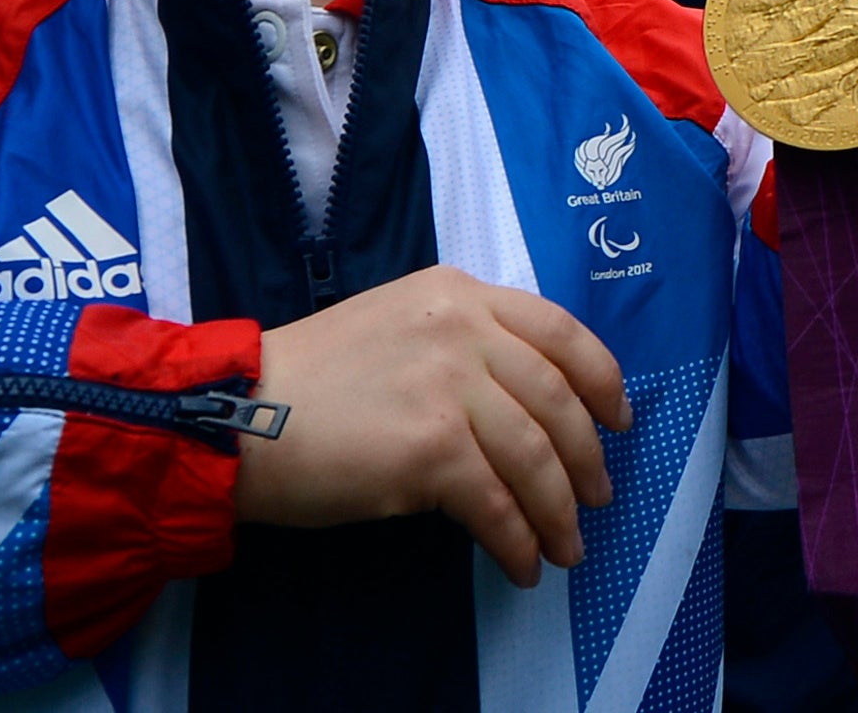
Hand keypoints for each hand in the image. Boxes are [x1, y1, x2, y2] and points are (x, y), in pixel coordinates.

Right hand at [235, 264, 629, 585]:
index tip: (618, 419)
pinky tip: (521, 564)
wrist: (239, 414)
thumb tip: (528, 401)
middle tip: (595, 498)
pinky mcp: (430, 448)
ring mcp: (449, 386)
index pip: (560, 330)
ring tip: (565, 548)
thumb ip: (463, 341)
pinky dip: (518, 541)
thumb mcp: (398, 323)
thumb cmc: (312, 379)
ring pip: (535, 457)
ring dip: (559, 513)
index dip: (602, 380)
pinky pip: (497, 504)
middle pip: (558, 400)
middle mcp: (463, 328)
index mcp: (458, 292)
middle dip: (586, 459)